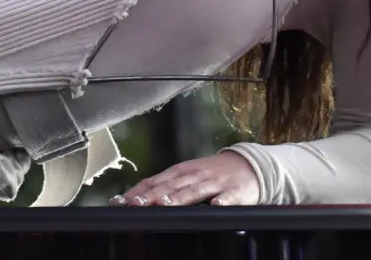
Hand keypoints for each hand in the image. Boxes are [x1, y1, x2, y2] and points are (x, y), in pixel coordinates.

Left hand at [111, 150, 260, 206]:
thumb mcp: (188, 175)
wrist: (250, 165)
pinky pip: (229, 197)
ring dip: (179, 197)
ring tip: (165, 204)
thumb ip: (168, 186)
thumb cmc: (213, 174)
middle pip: (170, 186)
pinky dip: (222, 201)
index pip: (155, 180)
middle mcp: (195, 175)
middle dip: (152, 195)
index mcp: (181, 171)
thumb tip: (140, 197)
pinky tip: (216, 205)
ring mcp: (215, 182)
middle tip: (135, 204)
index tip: (120, 201)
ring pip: (195, 190)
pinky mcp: (235, 191)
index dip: (138, 191)